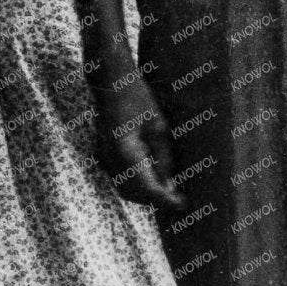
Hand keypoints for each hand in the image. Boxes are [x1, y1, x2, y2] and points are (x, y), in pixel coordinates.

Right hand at [74, 0, 184, 210]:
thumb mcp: (159, 126)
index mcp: (124, 152)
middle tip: (178, 197)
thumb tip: (169, 185)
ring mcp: (104, 158)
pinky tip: (154, 176)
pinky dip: (137, 183)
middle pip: (133, 193)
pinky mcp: (104, 155)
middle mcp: (109, 159)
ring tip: (169, 188)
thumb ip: (163, 158)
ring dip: (145, 193)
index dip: (165, 200)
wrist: (110, 81)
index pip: (146, 188)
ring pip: (125, 188)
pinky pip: (120, 177)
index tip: (183, 204)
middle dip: (155, 199)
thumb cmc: (137, 96)